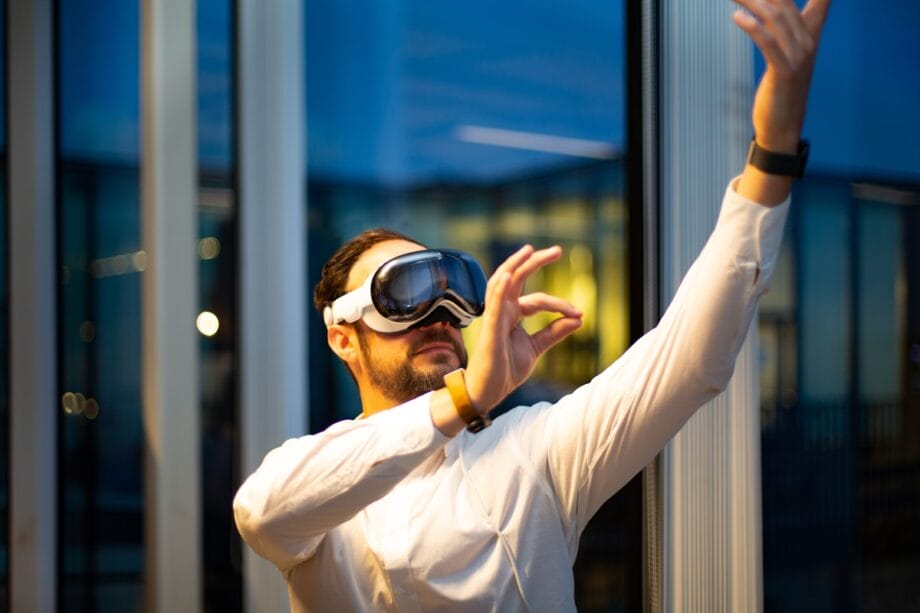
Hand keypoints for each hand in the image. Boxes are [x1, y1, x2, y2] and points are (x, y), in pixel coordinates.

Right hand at [463, 245, 582, 413]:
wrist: (487, 392)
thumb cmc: (505, 369)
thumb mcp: (536, 348)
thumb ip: (555, 332)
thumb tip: (579, 318)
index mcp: (512, 313)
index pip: (538, 300)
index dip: (560, 304)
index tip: (579, 313)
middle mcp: (502, 310)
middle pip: (517, 278)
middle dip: (535, 262)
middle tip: (557, 250)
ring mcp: (494, 317)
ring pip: (501, 283)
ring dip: (515, 265)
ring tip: (530, 251)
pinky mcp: (490, 329)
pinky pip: (494, 305)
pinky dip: (501, 288)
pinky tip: (510, 274)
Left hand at [733, 0, 831, 151]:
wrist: (782, 126)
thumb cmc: (780, 90)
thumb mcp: (785, 55)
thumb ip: (782, 31)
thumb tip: (771, 12)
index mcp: (810, 34)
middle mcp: (808, 41)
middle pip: (784, 3)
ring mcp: (798, 56)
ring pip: (775, 19)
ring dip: (751, 2)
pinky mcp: (784, 72)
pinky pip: (768, 43)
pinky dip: (753, 28)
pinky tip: (737, 18)